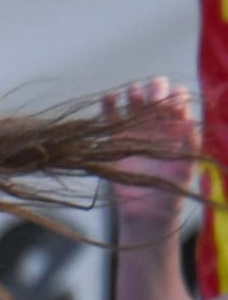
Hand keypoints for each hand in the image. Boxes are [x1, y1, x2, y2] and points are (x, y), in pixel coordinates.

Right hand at [102, 76, 196, 236]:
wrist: (147, 210)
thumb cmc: (171, 189)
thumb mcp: (186, 166)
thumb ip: (190, 142)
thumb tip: (190, 120)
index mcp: (176, 125)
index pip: (178, 98)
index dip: (176, 97)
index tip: (173, 108)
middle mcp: (156, 122)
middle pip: (156, 91)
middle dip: (155, 88)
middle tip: (153, 97)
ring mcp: (134, 127)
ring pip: (133, 97)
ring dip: (134, 92)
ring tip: (134, 97)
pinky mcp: (114, 137)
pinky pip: (109, 114)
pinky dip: (109, 103)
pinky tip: (110, 98)